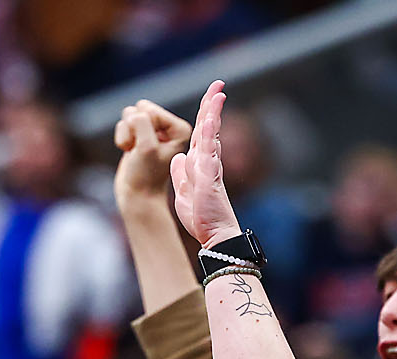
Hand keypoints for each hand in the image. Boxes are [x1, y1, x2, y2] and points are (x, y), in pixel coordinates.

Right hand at [114, 99, 191, 203]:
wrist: (137, 196)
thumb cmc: (145, 175)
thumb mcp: (147, 147)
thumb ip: (141, 121)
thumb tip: (132, 113)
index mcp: (180, 129)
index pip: (150, 111)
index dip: (143, 131)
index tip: (148, 151)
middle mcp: (169, 127)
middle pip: (140, 108)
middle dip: (133, 129)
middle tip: (140, 151)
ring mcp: (154, 130)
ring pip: (130, 114)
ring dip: (127, 135)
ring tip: (135, 152)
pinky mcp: (140, 134)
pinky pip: (123, 123)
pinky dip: (122, 138)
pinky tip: (130, 152)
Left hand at [169, 81, 241, 247]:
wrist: (213, 234)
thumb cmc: (200, 217)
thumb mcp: (184, 190)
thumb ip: (181, 173)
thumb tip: (178, 157)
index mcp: (199, 163)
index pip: (200, 133)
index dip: (203, 114)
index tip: (209, 97)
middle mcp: (207, 160)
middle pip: (209, 126)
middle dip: (212, 105)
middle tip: (218, 85)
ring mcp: (210, 166)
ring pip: (211, 134)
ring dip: (213, 113)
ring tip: (218, 93)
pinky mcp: (211, 176)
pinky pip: (209, 151)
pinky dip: (210, 134)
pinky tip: (210, 119)